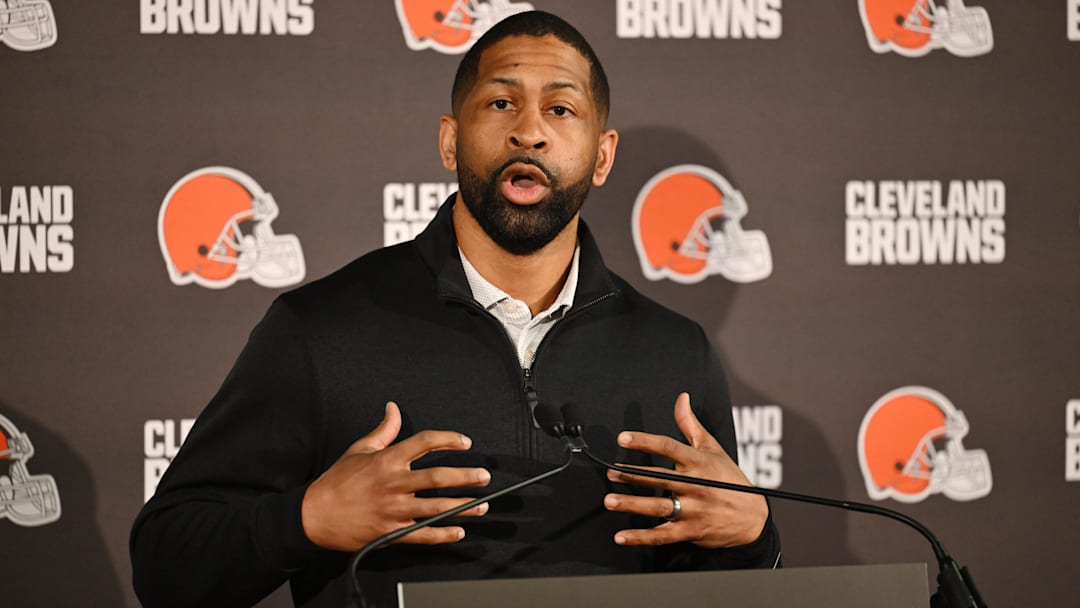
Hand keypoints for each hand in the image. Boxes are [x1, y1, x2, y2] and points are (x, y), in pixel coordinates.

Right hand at [301, 402, 490, 550]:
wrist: (313, 515)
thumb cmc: (337, 481)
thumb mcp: (359, 449)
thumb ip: (383, 430)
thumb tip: (394, 408)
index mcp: (387, 460)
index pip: (425, 442)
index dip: (448, 439)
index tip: (465, 442)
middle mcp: (393, 484)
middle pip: (438, 477)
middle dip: (466, 477)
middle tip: (484, 476)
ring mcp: (393, 510)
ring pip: (436, 507)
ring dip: (463, 507)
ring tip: (482, 505)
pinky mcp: (390, 532)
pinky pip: (422, 534)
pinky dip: (443, 535)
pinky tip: (458, 532)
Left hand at [603, 392, 767, 548]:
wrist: (753, 519)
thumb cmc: (730, 480)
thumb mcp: (713, 449)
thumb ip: (691, 425)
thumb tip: (681, 397)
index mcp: (699, 463)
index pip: (669, 448)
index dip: (645, 442)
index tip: (623, 438)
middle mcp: (695, 486)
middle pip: (659, 479)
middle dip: (632, 475)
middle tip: (610, 472)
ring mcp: (693, 511)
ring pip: (658, 508)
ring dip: (632, 505)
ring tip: (610, 501)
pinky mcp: (690, 531)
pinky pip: (662, 535)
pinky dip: (641, 537)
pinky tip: (621, 536)